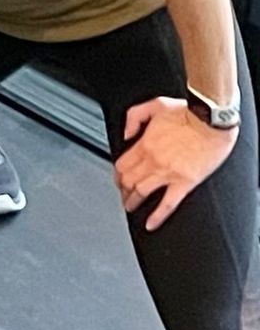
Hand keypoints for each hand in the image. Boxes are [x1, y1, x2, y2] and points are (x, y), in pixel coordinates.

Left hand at [118, 97, 233, 229]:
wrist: (211, 121)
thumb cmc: (187, 113)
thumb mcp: (153, 106)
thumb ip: (133, 118)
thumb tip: (126, 135)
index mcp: (144, 143)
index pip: (122, 164)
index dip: (117, 174)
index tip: (117, 178)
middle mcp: (153, 160)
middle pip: (129, 180)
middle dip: (122, 189)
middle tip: (122, 194)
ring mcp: (168, 173)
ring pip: (142, 192)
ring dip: (132, 201)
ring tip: (129, 207)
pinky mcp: (185, 182)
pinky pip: (168, 204)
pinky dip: (158, 216)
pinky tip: (151, 224)